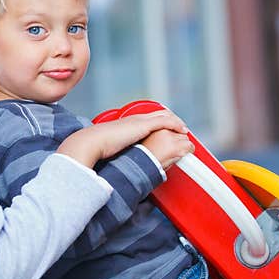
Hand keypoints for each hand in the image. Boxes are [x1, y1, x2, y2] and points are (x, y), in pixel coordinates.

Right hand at [57, 109, 187, 167]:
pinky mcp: (143, 125)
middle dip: (173, 122)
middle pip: (160, 115)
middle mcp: (135, 119)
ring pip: (165, 117)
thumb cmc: (97, 148)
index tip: (170, 133)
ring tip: (185, 132)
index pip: (149, 120)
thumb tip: (119, 164)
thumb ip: (119, 153)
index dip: (162, 125)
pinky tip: (183, 130)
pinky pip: (166, 121)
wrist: (92, 142)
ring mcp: (139, 121)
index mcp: (128, 124)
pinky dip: (176, 124)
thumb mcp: (111, 149)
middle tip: (182, 132)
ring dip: (177, 124)